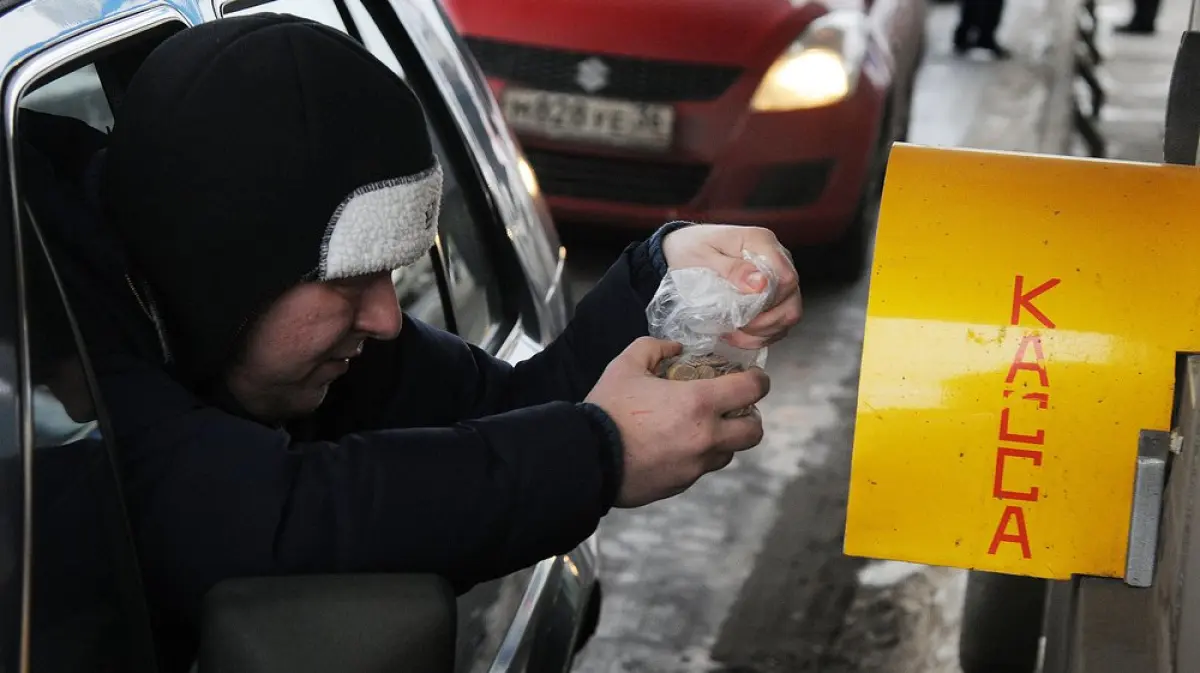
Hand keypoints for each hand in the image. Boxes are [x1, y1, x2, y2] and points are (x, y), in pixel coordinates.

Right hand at [585, 337, 769, 507]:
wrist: (587, 458)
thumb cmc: (608, 410)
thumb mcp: (626, 365)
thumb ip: (654, 347)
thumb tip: (674, 348)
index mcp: (698, 403)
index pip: (752, 390)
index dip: (759, 381)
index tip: (753, 379)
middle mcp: (706, 437)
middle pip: (754, 432)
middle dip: (751, 418)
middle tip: (734, 409)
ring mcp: (695, 465)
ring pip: (729, 453)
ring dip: (724, 439)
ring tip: (702, 428)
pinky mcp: (681, 484)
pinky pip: (701, 469)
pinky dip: (697, 457)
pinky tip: (675, 446)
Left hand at [661, 224, 801, 349]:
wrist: (684, 249)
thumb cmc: (691, 249)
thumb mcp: (703, 255)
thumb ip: (732, 269)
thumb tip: (760, 285)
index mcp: (762, 243)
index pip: (786, 278)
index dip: (768, 302)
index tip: (741, 311)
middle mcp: (777, 259)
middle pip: (791, 300)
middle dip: (764, 322)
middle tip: (735, 325)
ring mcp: (777, 279)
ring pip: (788, 315)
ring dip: (762, 332)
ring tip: (734, 332)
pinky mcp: (773, 296)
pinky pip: (779, 324)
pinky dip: (759, 336)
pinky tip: (738, 334)